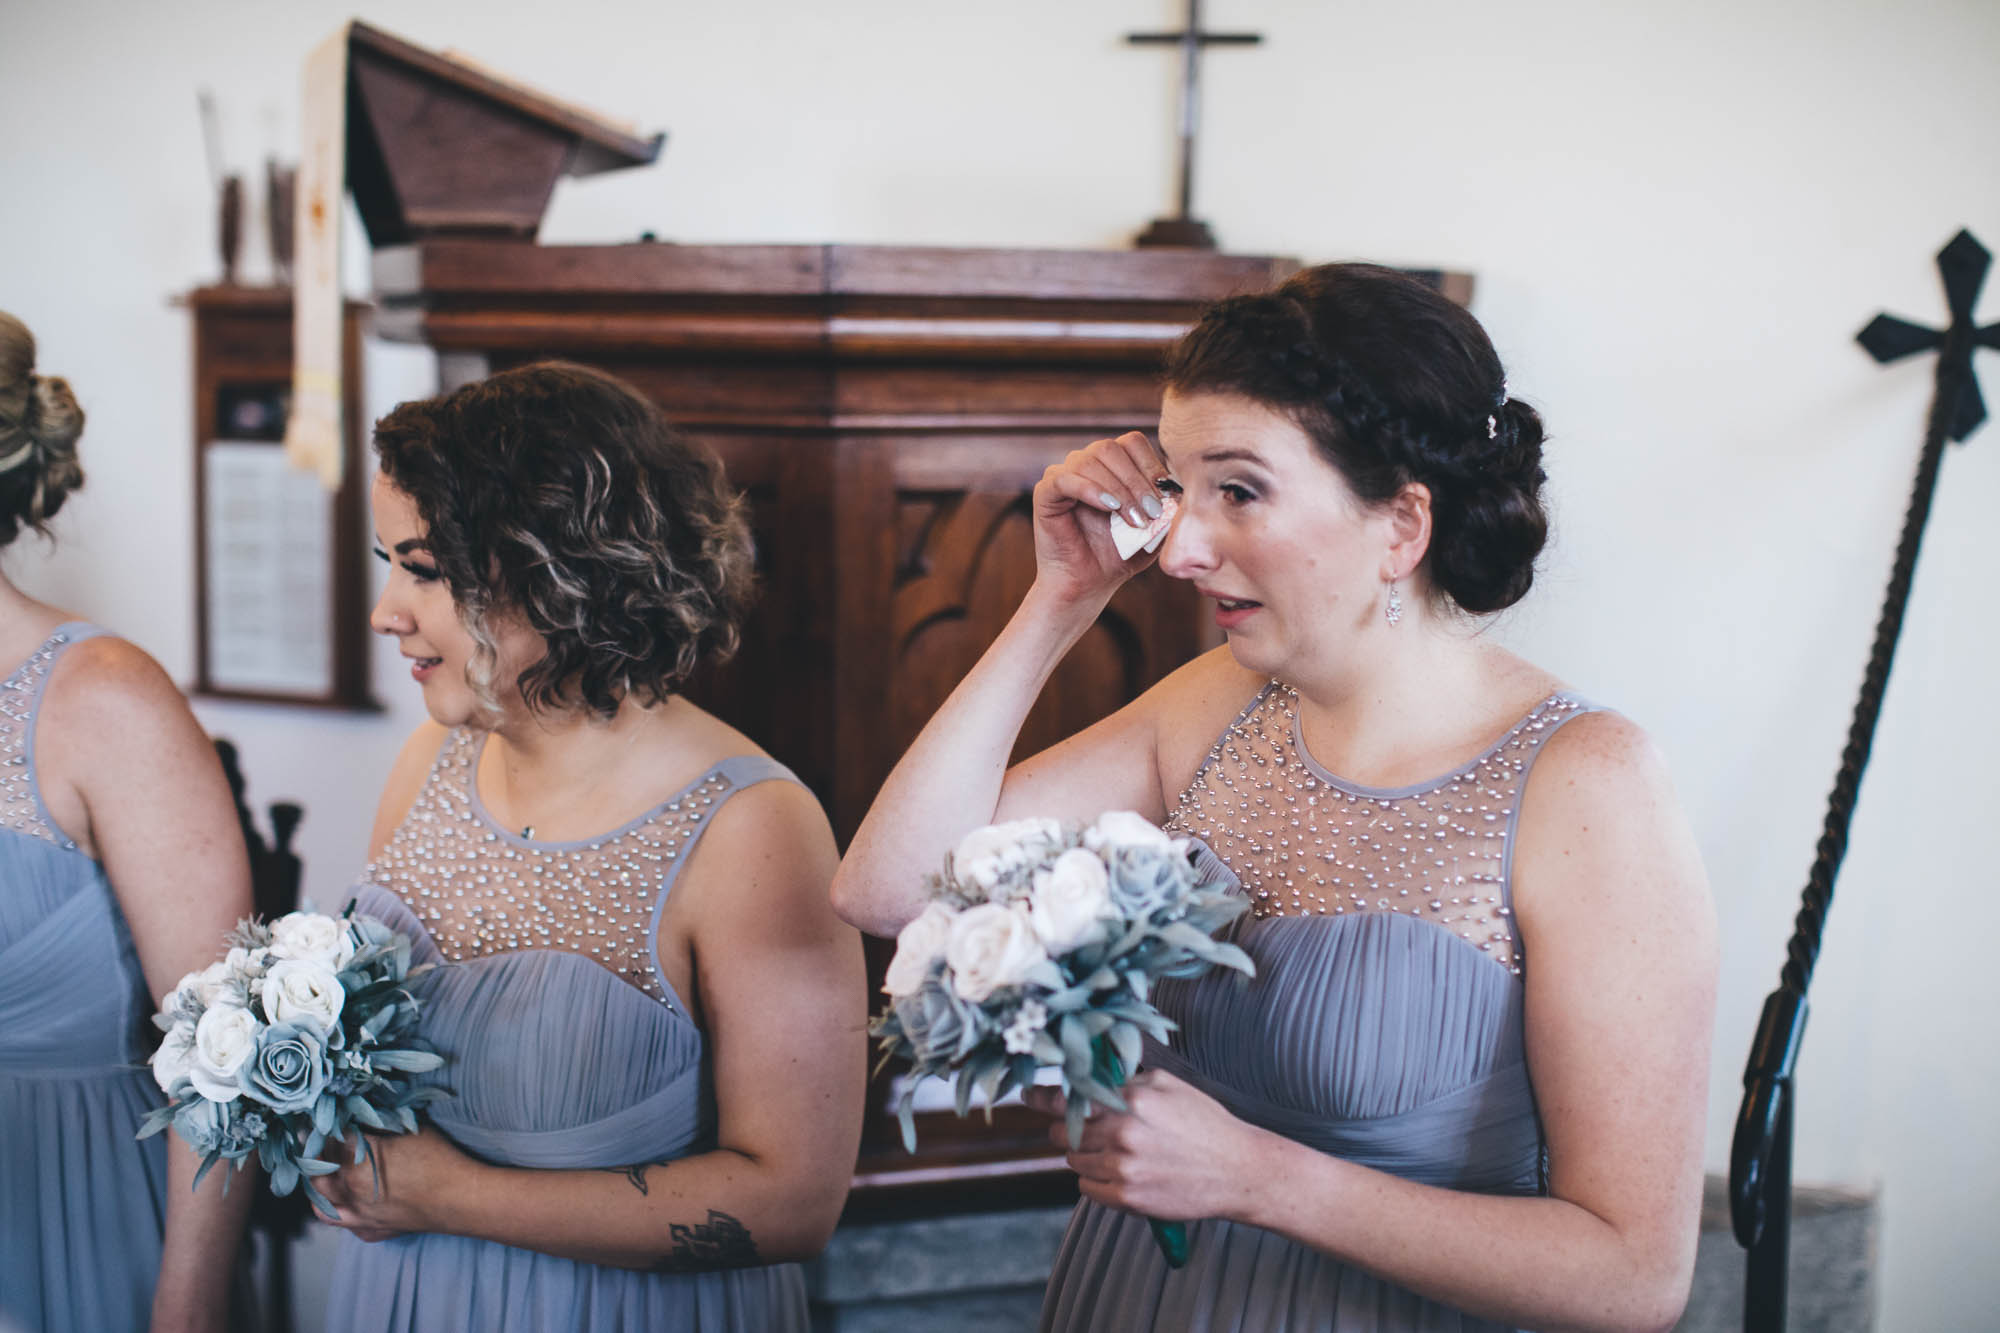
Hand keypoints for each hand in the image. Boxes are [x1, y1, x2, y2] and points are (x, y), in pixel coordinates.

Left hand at [315, 1124, 468, 1241]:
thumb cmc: (440, 1160)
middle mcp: (350, 1192)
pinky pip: (344, 1223)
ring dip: (319, 1185)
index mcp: (357, 1164)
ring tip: (326, 1171)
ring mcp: (358, 1216)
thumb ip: (380, 1123)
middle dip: (318, 1153)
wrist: (462, 1200)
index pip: (331, 1139)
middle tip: (324, 1140)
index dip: (331, 1125)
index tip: (332, 1116)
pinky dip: (341, 1210)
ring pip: (320, 1203)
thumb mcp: (409, 1130)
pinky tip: (350, 1199)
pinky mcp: (371, 1231)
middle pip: (317, 1171)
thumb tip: (363, 1116)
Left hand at [1024, 1069, 1264, 1221]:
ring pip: (1073, 1161)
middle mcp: (1123, 1133)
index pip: (1068, 1097)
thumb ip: (1128, 1080)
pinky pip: (1087, 1188)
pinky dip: (1095, 1180)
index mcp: (1132, 1100)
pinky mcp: (1127, 1198)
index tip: (1028, 1095)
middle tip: (1087, 1128)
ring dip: (1084, 1155)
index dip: (1042, 1097)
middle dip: (1068, 1129)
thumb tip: (1093, 1078)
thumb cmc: (1206, 1125)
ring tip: (1116, 1151)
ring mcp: (1123, 1168)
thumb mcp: (1169, 1085)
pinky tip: (1120, 1172)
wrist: (1237, 1170)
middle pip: (1064, 1133)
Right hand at [1030, 432, 1172, 608]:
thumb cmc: (1121, 554)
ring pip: (1090, 460)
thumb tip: (1182, 487)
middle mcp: (1086, 464)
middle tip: (1151, 512)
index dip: (1151, 465)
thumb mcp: (1155, 527)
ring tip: (1133, 521)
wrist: (1089, 584)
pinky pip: (1064, 478)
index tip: (1166, 497)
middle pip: (1111, 448)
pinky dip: (1089, 489)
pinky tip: (1108, 507)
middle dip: (1136, 480)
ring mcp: (1064, 476)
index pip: (1131, 442)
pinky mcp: (1045, 493)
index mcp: (1112, 465)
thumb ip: (1168, 504)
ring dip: (1118, 490)